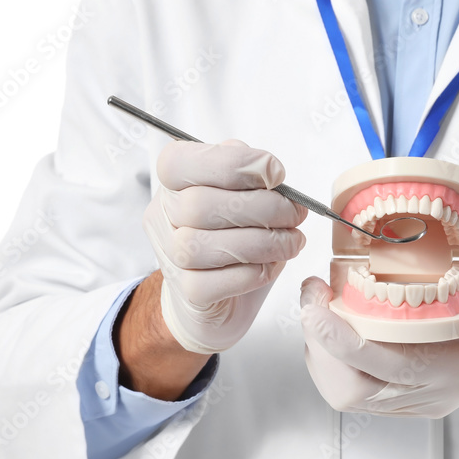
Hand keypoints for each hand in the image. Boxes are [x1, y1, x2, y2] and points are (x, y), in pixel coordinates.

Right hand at [143, 139, 306, 353]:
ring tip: (291, 241)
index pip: (179, 162)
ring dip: (264, 242)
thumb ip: (248, 173)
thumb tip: (265, 170)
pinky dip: (255, 272)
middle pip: (199, 205)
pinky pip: (218, 282)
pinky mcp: (188, 292)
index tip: (275, 173)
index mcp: (173, 182)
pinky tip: (271, 265)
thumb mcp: (243, 193)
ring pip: (206, 246)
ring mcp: (170, 257)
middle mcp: (162, 217)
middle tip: (295, 214)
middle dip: (263, 207)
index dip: (232, 163)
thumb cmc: (235, 236)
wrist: (221, 297)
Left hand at [299, 276, 458, 417]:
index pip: (387, 367)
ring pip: (343, 394)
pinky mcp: (393, 401)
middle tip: (311, 297)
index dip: (343, 341)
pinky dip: (327, 360)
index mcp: (450, 374)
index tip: (317, 305)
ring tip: (317, 308)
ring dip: (319, 352)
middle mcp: (423, 396)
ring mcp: (406, 403)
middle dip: (320, 345)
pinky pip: (346, 391)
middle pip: (352, 390)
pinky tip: (328, 328)